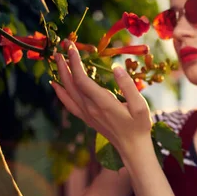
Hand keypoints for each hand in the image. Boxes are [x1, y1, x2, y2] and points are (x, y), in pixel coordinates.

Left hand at [50, 42, 151, 159]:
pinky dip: (60, 92)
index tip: (72, 48)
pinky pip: (69, 103)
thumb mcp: (140, 106)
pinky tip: (55, 84)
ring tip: (57, 59)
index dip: (75, 63)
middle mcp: (90, 108)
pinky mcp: (87, 118)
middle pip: (71, 83)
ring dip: (61, 74)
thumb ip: (128, 86)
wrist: (132, 148)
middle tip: (61, 47)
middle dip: (65, 64)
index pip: (82, 80)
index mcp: (103, 103)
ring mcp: (87, 114)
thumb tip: (116, 68)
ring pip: (68, 92)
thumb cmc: (139, 126)